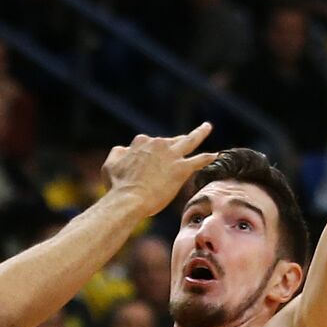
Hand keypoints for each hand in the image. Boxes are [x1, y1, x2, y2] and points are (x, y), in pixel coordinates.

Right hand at [102, 123, 217, 215]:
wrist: (129, 199)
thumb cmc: (117, 185)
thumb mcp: (109, 165)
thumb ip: (118, 154)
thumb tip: (123, 149)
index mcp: (141, 142)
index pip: (150, 142)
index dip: (150, 153)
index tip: (148, 164)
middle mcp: (158, 144)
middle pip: (170, 140)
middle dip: (175, 143)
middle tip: (180, 144)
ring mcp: (171, 155)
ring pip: (189, 140)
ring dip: (200, 132)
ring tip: (207, 127)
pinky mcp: (181, 169)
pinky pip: (198, 160)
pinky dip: (208, 157)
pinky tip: (216, 155)